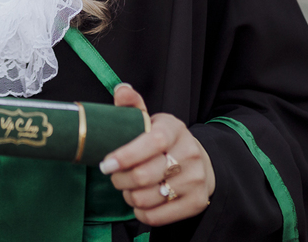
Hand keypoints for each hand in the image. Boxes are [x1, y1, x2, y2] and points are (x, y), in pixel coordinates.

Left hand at [98, 84, 214, 226]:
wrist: (201, 163)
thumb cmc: (165, 141)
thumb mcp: (152, 120)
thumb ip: (134, 106)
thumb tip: (121, 90)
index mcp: (174, 129)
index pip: (151, 143)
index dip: (125, 155)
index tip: (106, 164)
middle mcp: (189, 153)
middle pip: (144, 175)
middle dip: (119, 179)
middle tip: (113, 176)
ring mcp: (195, 180)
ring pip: (147, 198)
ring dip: (129, 196)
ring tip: (127, 188)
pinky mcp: (197, 203)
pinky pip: (156, 217)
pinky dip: (141, 213)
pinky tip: (139, 202)